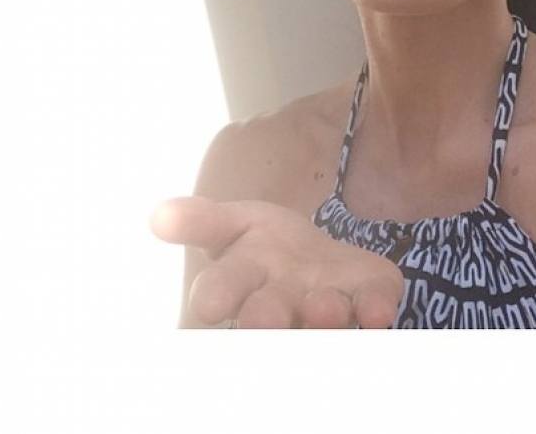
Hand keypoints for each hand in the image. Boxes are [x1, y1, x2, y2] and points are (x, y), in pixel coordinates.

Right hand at [150, 195, 404, 327]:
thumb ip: (198, 220)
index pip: (221, 291)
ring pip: (321, 318)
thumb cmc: (261, 247)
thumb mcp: (229, 224)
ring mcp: (325, 304)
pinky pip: (373, 303)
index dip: (217, 296)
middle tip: (268, 318)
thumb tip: (157, 217)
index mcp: (240, 284)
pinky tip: (377, 312)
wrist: (313, 259)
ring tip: (326, 308)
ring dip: (323, 315)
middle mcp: (280, 307)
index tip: (209, 304)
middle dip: (268, 318)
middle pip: (270, 316)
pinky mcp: (367, 296)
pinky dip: (375, 308)